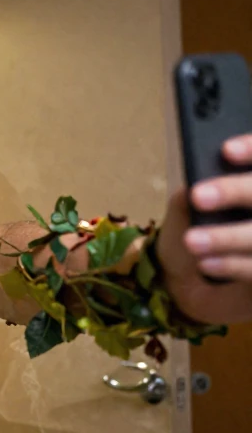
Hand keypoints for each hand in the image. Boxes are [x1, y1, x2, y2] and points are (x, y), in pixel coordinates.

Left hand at [158, 133, 251, 324]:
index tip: (226, 150)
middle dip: (236, 191)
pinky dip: (234, 265)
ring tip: (193, 241)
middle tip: (198, 196)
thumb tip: (195, 187)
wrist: (191, 282)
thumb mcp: (186, 209)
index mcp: (249, 185)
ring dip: (227, 237)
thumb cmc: (194, 232)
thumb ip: (193, 193)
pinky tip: (206, 264)